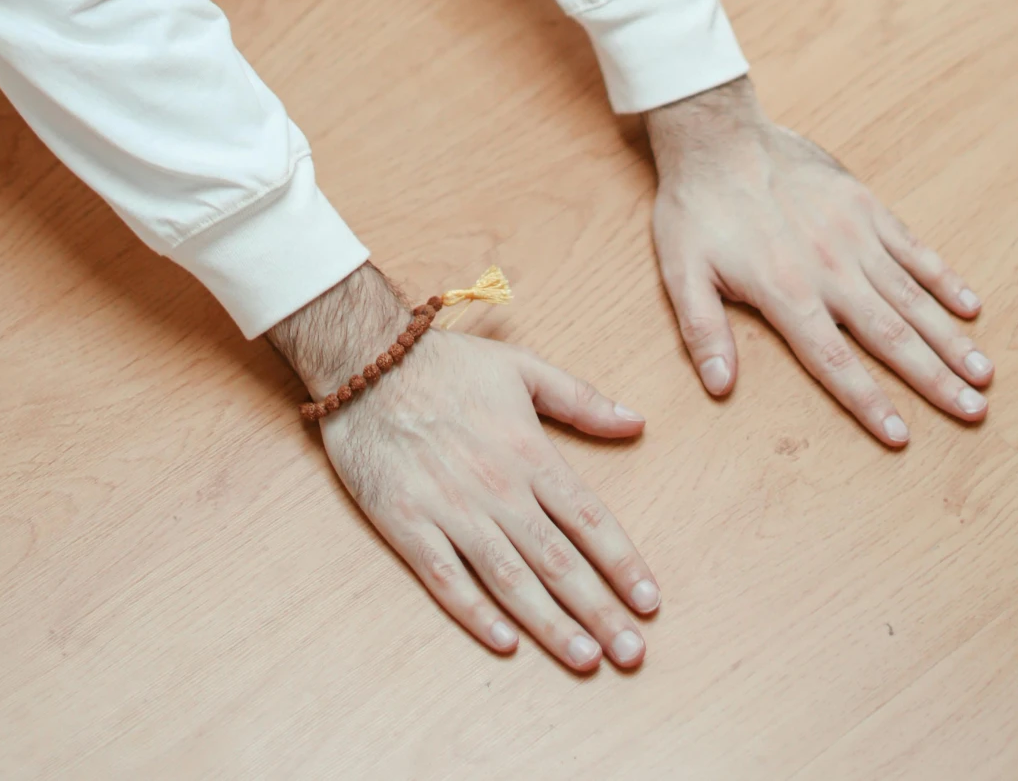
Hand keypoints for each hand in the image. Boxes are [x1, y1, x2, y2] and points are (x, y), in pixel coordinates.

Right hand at [269, 264, 658, 668]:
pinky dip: (476, 613)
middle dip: (599, 610)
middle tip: (632, 652)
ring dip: (550, 623)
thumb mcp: (522, 366)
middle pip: (557, 559)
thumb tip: (636, 422)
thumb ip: (581, 399)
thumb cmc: (447, 364)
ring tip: (585, 658)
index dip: (623, 563)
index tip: (650, 600)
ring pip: (509, 579)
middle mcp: (497, 486)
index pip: (589, 518)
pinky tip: (506, 642)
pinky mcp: (407, 524)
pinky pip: (446, 579)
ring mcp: (451, 509)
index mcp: (529, 451)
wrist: (366, 359)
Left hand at [647, 77, 992, 444]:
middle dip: (934, 378)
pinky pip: (912, 247)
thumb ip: (703, 332)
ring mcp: (853, 233)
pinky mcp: (864, 204)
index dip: (869, 402)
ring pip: (912, 296)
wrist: (717, 133)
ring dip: (950, 337)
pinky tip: (971, 306)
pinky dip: (943, 277)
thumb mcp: (681, 272)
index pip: (834, 361)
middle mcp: (829, 267)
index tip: (903, 437)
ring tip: (985, 373)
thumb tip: (720, 388)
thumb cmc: (696, 207)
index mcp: (785, 291)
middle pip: (891, 335)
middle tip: (974, 412)